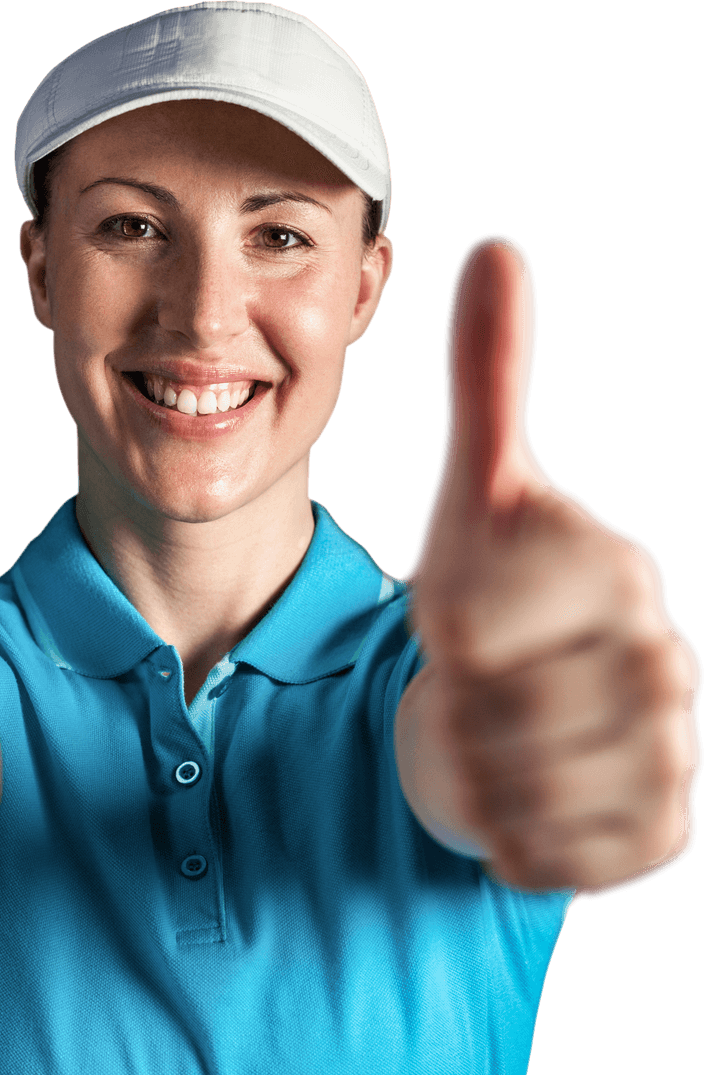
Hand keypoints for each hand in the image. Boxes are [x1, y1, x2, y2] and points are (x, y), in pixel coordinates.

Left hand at [394, 235, 701, 893]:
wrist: (504, 708)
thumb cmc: (485, 596)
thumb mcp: (473, 493)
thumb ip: (487, 378)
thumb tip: (495, 245)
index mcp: (617, 575)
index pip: (467, 636)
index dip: (434, 645)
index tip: (447, 636)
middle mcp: (663, 661)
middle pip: (493, 721)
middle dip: (453, 716)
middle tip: (463, 698)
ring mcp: (670, 751)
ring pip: (521, 795)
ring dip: (476, 777)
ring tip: (485, 744)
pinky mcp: (657, 829)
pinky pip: (557, 856)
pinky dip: (510, 838)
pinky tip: (513, 801)